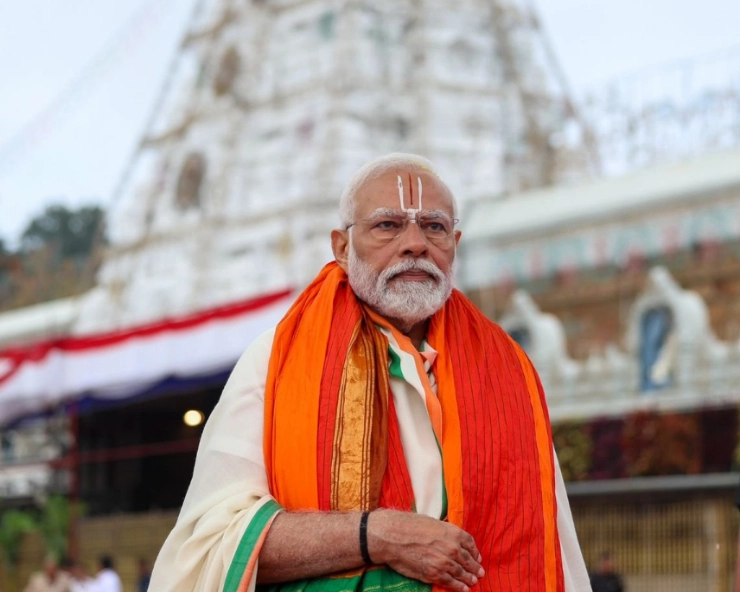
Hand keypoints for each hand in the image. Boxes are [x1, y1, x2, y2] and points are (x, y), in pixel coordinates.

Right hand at [367, 509, 483, 591]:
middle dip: (475, 567)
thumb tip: (449, 538)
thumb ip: (444, 532)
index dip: (475, 552)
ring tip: (473, 581)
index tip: (477, 557)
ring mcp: (445, 562)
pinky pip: (451, 582)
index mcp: (453, 532)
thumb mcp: (432, 523)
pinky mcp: (435, 573)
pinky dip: (459, 587)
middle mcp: (453, 547)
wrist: (393, 536)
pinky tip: (464, 589)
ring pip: (461, 573)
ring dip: (469, 578)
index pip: (470, 544)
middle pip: (468, 560)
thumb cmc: (409, 526)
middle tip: (479, 572)